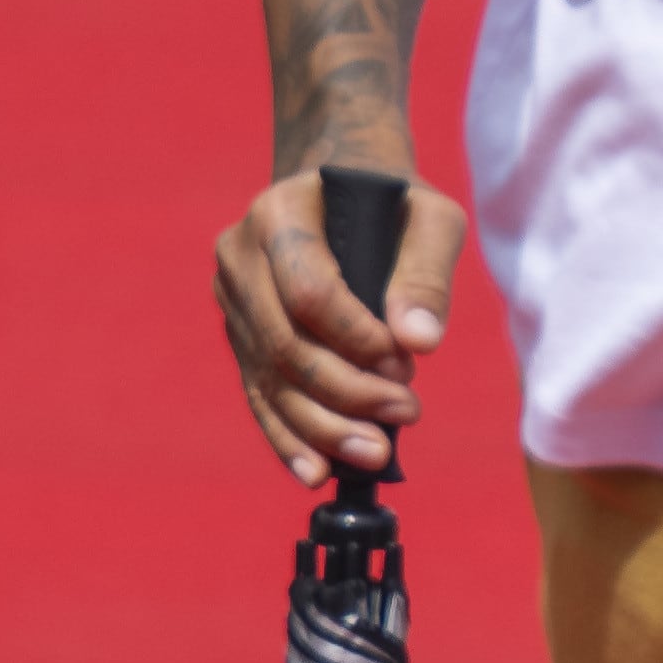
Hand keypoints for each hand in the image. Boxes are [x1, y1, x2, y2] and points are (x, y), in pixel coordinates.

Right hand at [212, 166, 468, 487]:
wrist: (344, 191)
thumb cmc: (395, 203)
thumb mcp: (430, 217)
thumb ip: (427, 273)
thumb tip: (420, 343)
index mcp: (279, 213)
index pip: (309, 291)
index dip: (356, 338)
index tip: (405, 364)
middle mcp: (239, 257)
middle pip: (285, 344)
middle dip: (345, 391)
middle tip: (404, 414)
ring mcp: (232, 300)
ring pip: (269, 378)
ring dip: (321, 426)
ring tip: (372, 455)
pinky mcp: (237, 336)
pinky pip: (259, 393)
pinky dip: (289, 436)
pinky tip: (317, 471)